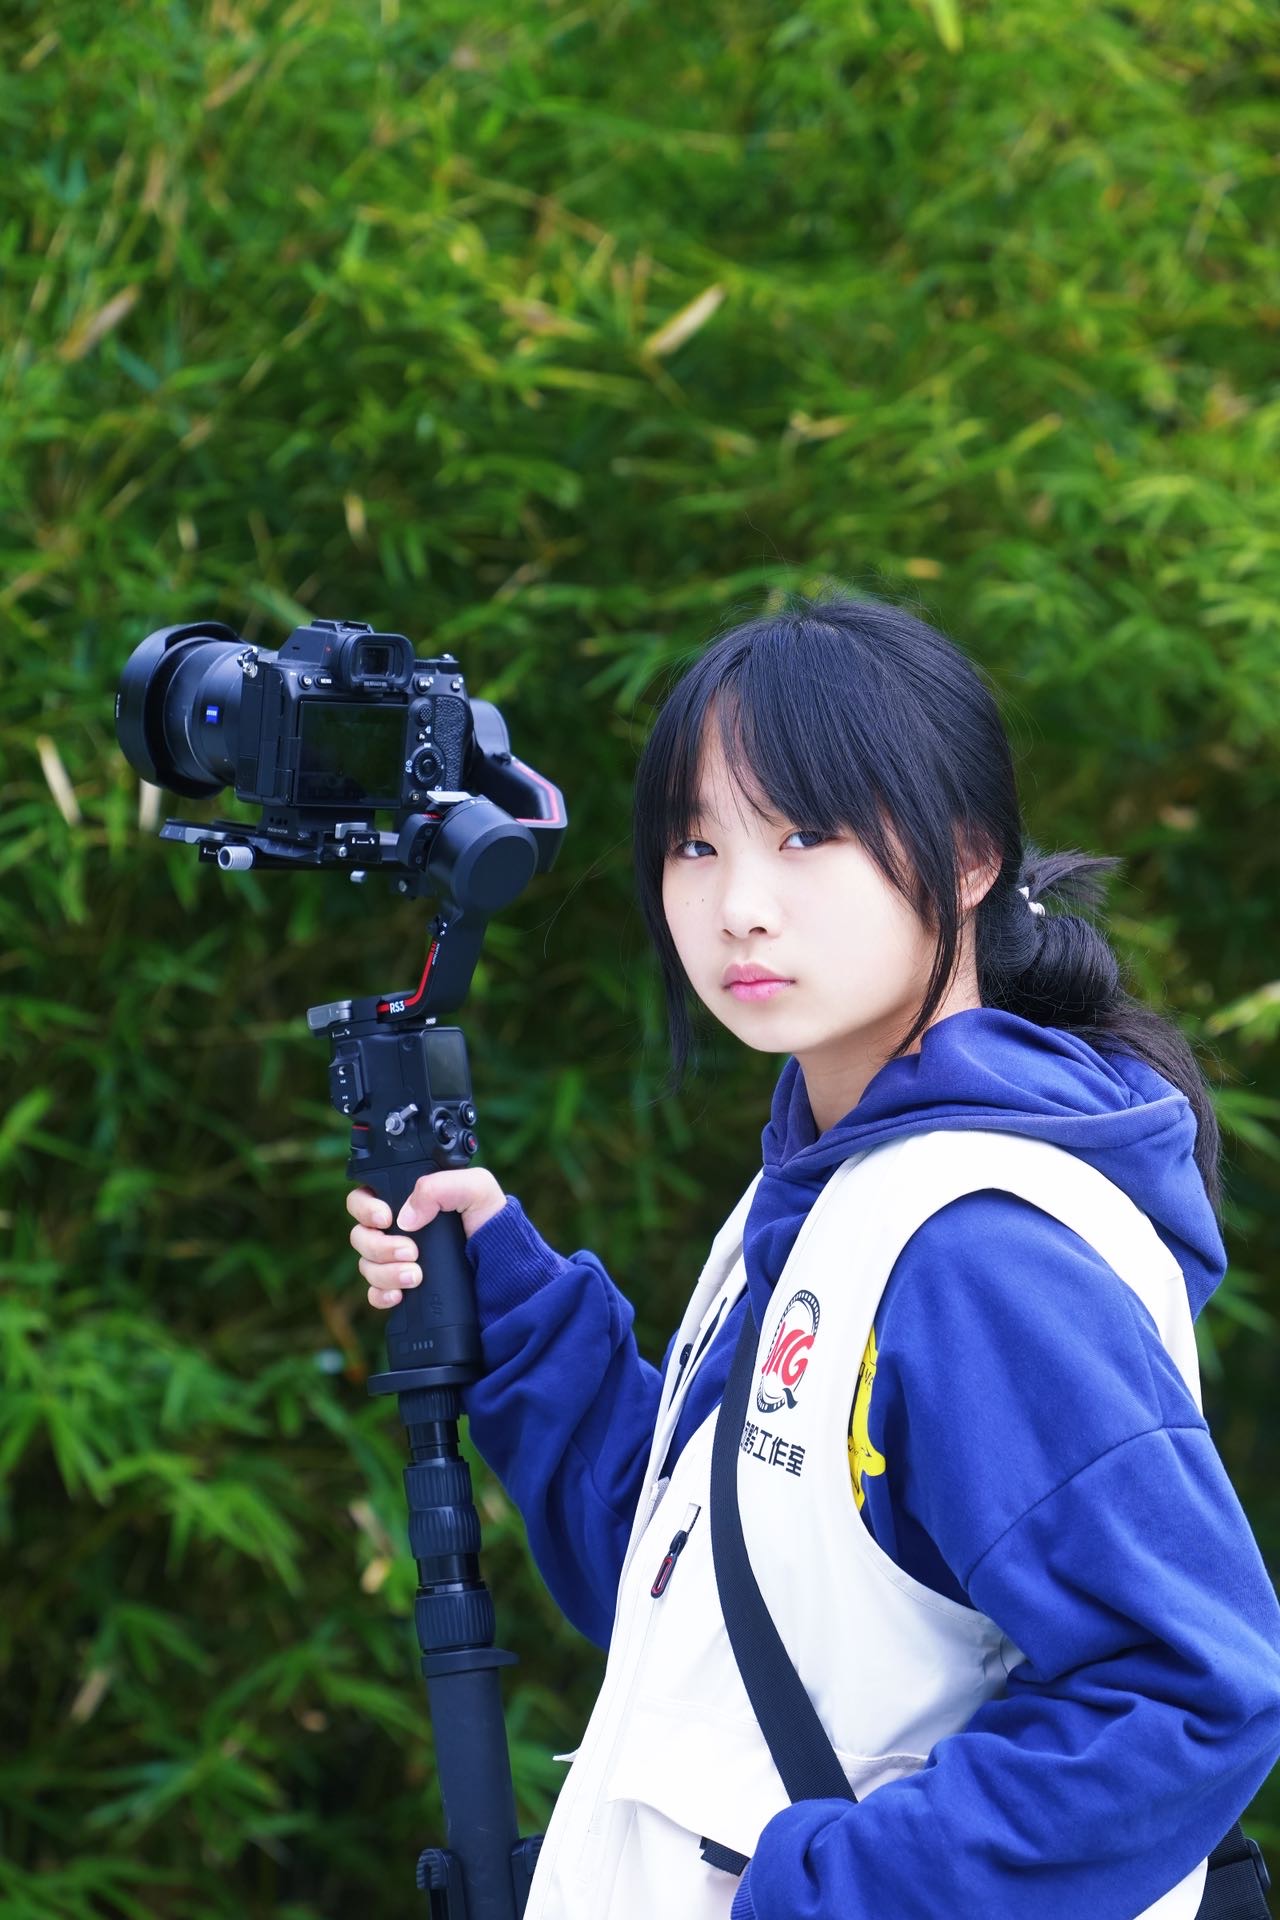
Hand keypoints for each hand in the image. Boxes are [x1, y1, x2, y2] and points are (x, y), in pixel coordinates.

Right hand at [345, 1168, 507, 1309]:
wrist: (505, 1272)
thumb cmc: (492, 1223)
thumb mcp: (476, 1189)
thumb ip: (439, 1187)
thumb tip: (405, 1217)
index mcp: (410, 1200)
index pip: (364, 1196)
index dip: (365, 1207)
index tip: (385, 1217)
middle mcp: (399, 1229)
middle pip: (360, 1234)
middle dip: (378, 1245)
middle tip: (410, 1251)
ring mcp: (398, 1259)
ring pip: (367, 1264)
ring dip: (385, 1271)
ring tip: (416, 1275)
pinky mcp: (402, 1287)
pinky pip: (374, 1293)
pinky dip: (381, 1294)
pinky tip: (399, 1294)